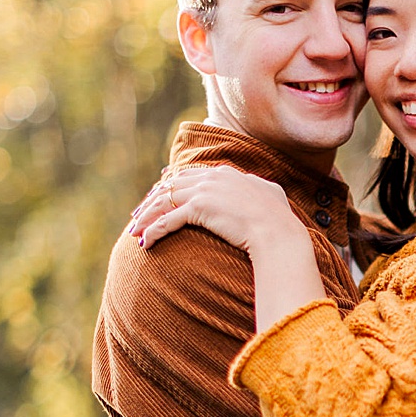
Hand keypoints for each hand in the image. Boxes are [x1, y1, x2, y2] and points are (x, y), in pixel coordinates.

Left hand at [128, 166, 301, 253]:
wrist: (279, 233)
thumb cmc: (279, 220)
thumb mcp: (270, 195)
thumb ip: (257, 187)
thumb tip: (259, 187)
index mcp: (226, 173)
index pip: (188, 176)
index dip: (170, 187)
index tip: (159, 197)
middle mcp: (212, 177)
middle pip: (171, 186)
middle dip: (151, 202)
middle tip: (138, 216)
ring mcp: (205, 191)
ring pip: (164, 202)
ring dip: (146, 218)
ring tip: (136, 232)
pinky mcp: (199, 207)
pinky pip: (168, 219)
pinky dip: (154, 231)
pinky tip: (146, 243)